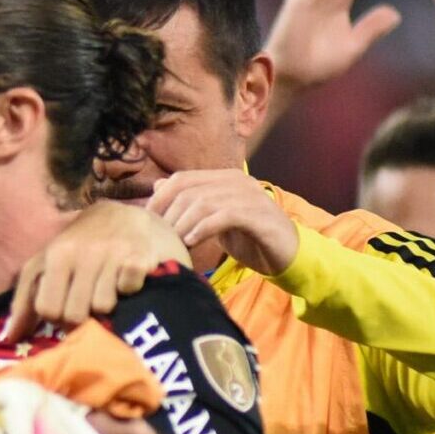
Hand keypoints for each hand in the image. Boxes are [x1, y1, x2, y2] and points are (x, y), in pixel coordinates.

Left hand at [1, 199, 190, 341]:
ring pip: (103, 308)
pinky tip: (126, 281)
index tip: (66, 309)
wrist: (126, 216)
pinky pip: (130, 291)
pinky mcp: (140, 257)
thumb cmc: (80, 246)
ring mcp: (113, 253)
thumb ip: (25, 299)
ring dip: (107, 306)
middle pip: (75, 315)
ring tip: (108, 291)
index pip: (48, 309)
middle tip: (88, 304)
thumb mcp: (46, 265)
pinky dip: (130, 291)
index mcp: (56, 255)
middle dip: (81, 317)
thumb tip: (10, 338)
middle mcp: (83, 252)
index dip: (56, 318)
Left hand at [150, 170, 301, 275]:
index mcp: (224, 178)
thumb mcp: (215, 220)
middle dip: (168, 215)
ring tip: (174, 243)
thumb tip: (159, 186)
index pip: (181, 179)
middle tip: (159, 238)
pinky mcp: (259, 215)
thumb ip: (191, 203)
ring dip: (183, 225)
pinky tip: (191, 242)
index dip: (159, 199)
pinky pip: (223, 216)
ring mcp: (250, 196)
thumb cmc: (249, 238)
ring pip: (203, 202)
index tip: (147, 223)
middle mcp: (237, 181)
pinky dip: (202, 229)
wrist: (287, 255)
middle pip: (188, 190)